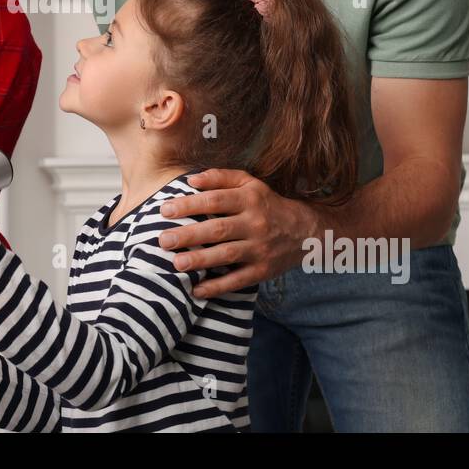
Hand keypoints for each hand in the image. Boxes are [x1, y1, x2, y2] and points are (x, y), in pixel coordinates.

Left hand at [158, 169, 323, 298]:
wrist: (304, 231)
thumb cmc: (266, 204)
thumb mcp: (249, 183)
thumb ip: (220, 177)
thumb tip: (191, 180)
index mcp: (249, 199)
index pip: (215, 201)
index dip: (189, 205)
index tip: (165, 211)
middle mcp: (255, 223)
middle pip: (218, 229)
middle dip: (188, 235)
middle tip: (163, 240)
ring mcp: (259, 249)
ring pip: (226, 255)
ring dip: (200, 260)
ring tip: (176, 264)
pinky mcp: (262, 270)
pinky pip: (238, 280)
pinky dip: (217, 287)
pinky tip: (196, 290)